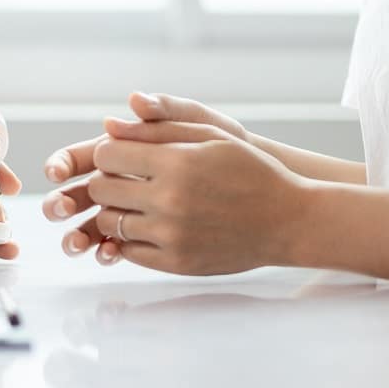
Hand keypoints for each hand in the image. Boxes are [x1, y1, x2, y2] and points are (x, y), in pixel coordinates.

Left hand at [43, 94, 306, 273]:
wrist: (287, 220)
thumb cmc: (249, 169)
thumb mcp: (209, 135)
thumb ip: (156, 129)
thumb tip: (109, 125)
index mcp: (176, 163)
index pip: (107, 156)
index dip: (110, 152)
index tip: (123, 154)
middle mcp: (169, 201)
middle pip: (100, 190)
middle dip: (106, 180)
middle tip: (125, 179)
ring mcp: (171, 236)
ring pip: (109, 223)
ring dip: (116, 210)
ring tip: (137, 202)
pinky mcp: (176, 263)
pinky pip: (127, 252)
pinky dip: (129, 238)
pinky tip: (148, 224)